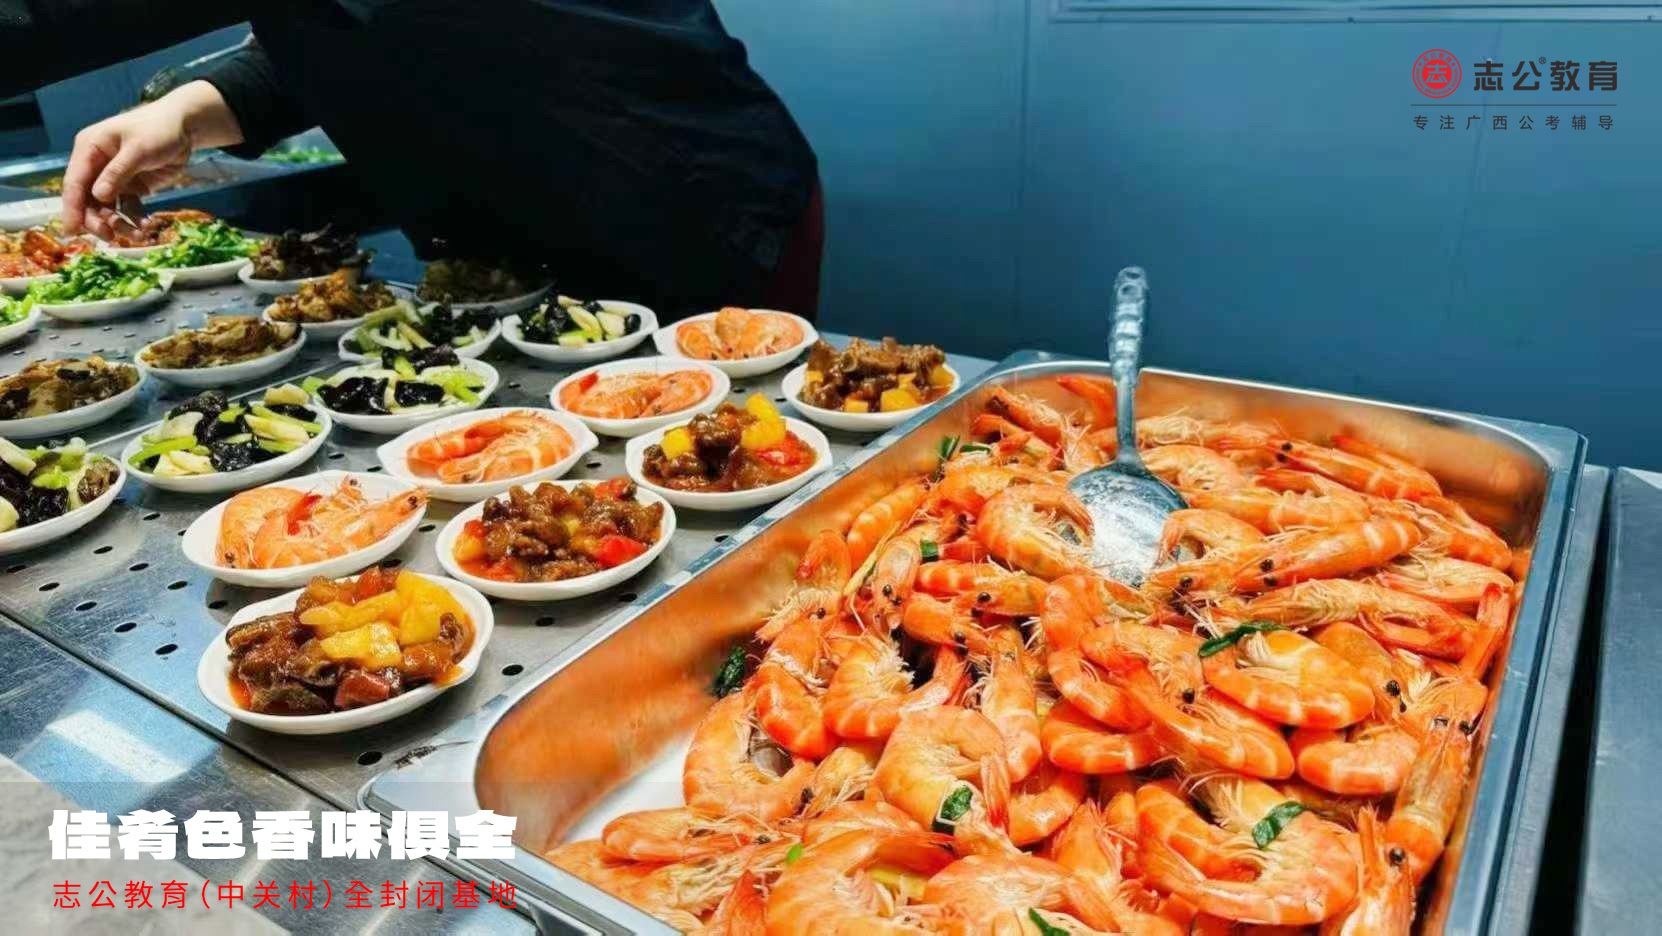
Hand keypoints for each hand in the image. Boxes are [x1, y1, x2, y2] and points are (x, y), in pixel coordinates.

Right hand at [61, 81, 243, 237]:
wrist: (185, 127)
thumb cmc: (158, 129)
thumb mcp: (138, 149)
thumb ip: (118, 172)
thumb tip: (99, 196)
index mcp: (89, 149)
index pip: (74, 182)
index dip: (72, 208)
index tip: (71, 231)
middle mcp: (96, 165)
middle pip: (88, 199)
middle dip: (97, 220)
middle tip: (110, 237)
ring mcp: (114, 178)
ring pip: (107, 208)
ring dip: (118, 224)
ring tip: (137, 234)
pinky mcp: (132, 187)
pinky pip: (127, 208)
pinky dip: (134, 219)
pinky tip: (146, 226)